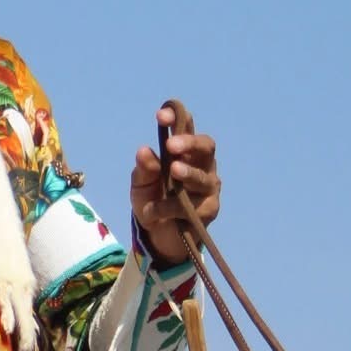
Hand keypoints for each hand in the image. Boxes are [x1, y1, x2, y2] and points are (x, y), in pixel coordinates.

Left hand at [129, 104, 220, 267]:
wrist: (157, 234)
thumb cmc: (151, 199)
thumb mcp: (141, 183)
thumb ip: (144, 168)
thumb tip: (143, 151)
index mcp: (184, 151)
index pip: (185, 128)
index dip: (177, 118)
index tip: (161, 115)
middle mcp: (202, 165)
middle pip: (206, 146)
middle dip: (190, 143)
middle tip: (172, 145)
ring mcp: (208, 187)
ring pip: (203, 177)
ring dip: (188, 172)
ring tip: (173, 170)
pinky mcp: (209, 209)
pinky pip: (191, 206)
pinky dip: (169, 207)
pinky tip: (152, 211)